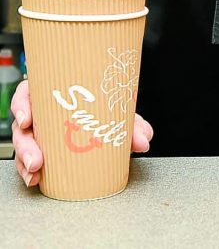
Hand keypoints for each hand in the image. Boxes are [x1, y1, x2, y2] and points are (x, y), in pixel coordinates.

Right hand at [10, 79, 154, 187]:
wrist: (113, 120)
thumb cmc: (108, 108)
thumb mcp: (120, 112)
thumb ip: (133, 125)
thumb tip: (143, 140)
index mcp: (53, 93)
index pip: (28, 93)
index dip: (22, 105)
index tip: (27, 119)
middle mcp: (42, 112)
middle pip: (24, 126)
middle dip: (26, 145)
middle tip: (37, 160)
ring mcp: (40, 132)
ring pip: (24, 146)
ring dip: (27, 161)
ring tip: (36, 173)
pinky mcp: (42, 149)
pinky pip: (30, 160)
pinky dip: (32, 171)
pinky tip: (36, 179)